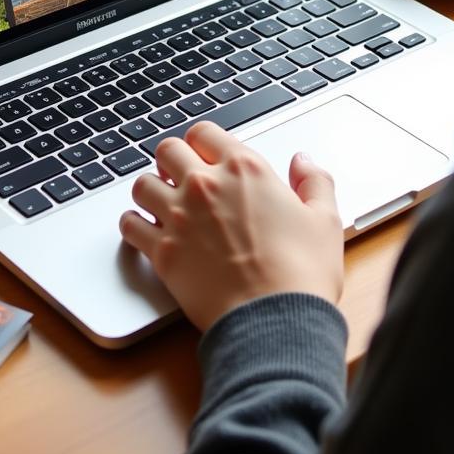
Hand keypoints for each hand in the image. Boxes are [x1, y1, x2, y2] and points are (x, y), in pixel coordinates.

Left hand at [119, 121, 344, 332]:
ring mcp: (179, 217)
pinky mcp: (162, 251)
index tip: (206, 154)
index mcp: (244, 169)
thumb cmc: (302, 274)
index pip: (204, 131)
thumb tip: (303, 162)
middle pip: (166, 149)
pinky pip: (129, 225)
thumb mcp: (325, 220)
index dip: (203, 142)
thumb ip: (314, 182)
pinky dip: (133, 225)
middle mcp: (205, 185)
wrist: (274, 321)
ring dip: (150, 190)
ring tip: (162, 203)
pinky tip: (145, 231)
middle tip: (181, 177)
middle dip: (172, 160)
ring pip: (141, 183)